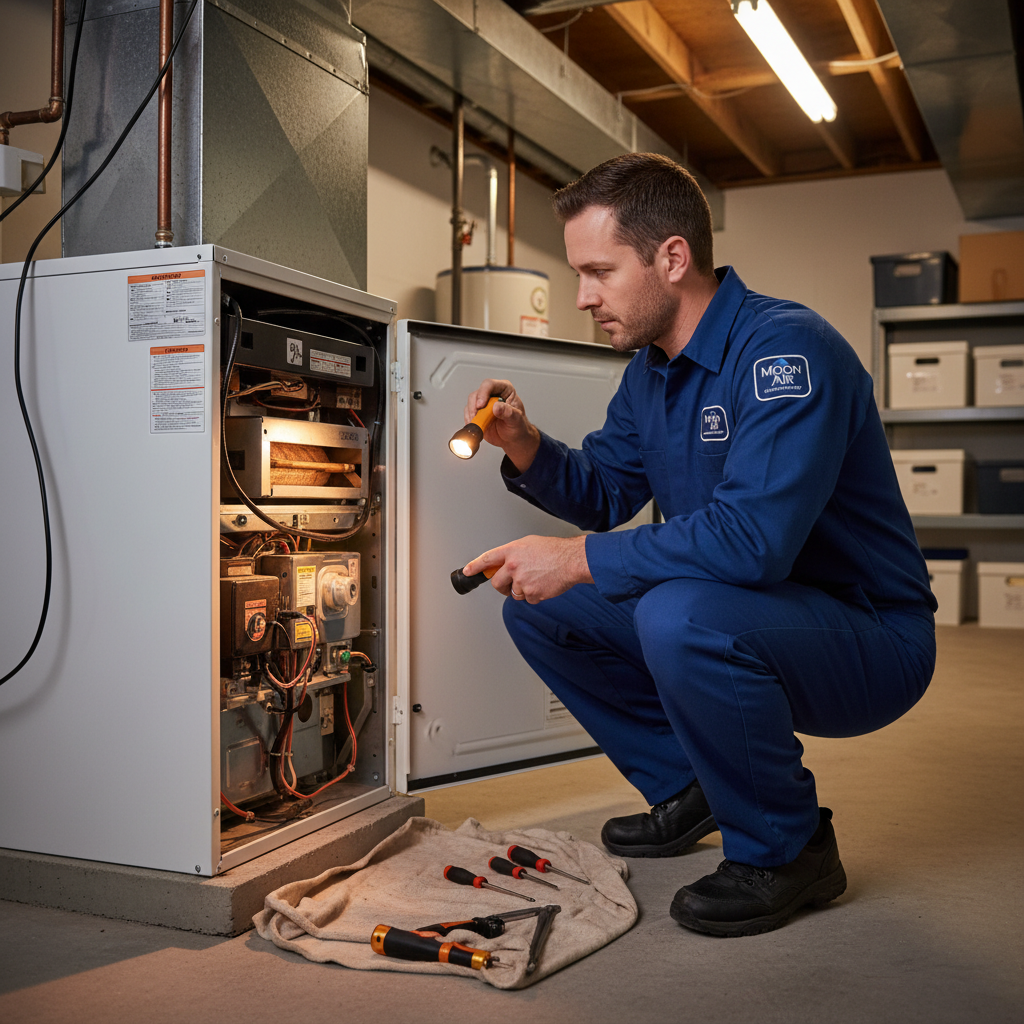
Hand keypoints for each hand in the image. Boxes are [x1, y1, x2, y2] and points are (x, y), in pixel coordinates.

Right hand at [464, 379, 540, 472]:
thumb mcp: (517, 420)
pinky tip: (476, 427)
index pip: (490, 384)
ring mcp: (484, 404)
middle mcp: (492, 394)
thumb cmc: (518, 426)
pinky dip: (469, 420)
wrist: (514, 438)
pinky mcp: (478, 413)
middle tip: (476, 417)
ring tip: (478, 424)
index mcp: (504, 390)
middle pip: (477, 393)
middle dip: (474, 406)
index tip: (481, 405)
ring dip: (471, 414)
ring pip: (471, 403)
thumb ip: (508, 413)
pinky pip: (468, 413)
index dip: (483, 393)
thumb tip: (496, 407)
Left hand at [464, 535, 592, 603]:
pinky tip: (544, 584)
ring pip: (513, 593)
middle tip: (510, 585)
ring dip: (522, 590)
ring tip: (537, 579)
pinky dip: (535, 595)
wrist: (571, 560)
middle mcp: (513, 566)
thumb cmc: (555, 550)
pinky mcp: (531, 593)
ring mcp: (521, 581)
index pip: (487, 559)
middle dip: (502, 586)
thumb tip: (505, 563)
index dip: (475, 566)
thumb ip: (514, 553)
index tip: (467, 571)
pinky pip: (527, 599)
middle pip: (497, 583)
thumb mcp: (529, 544)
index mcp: (512, 551)